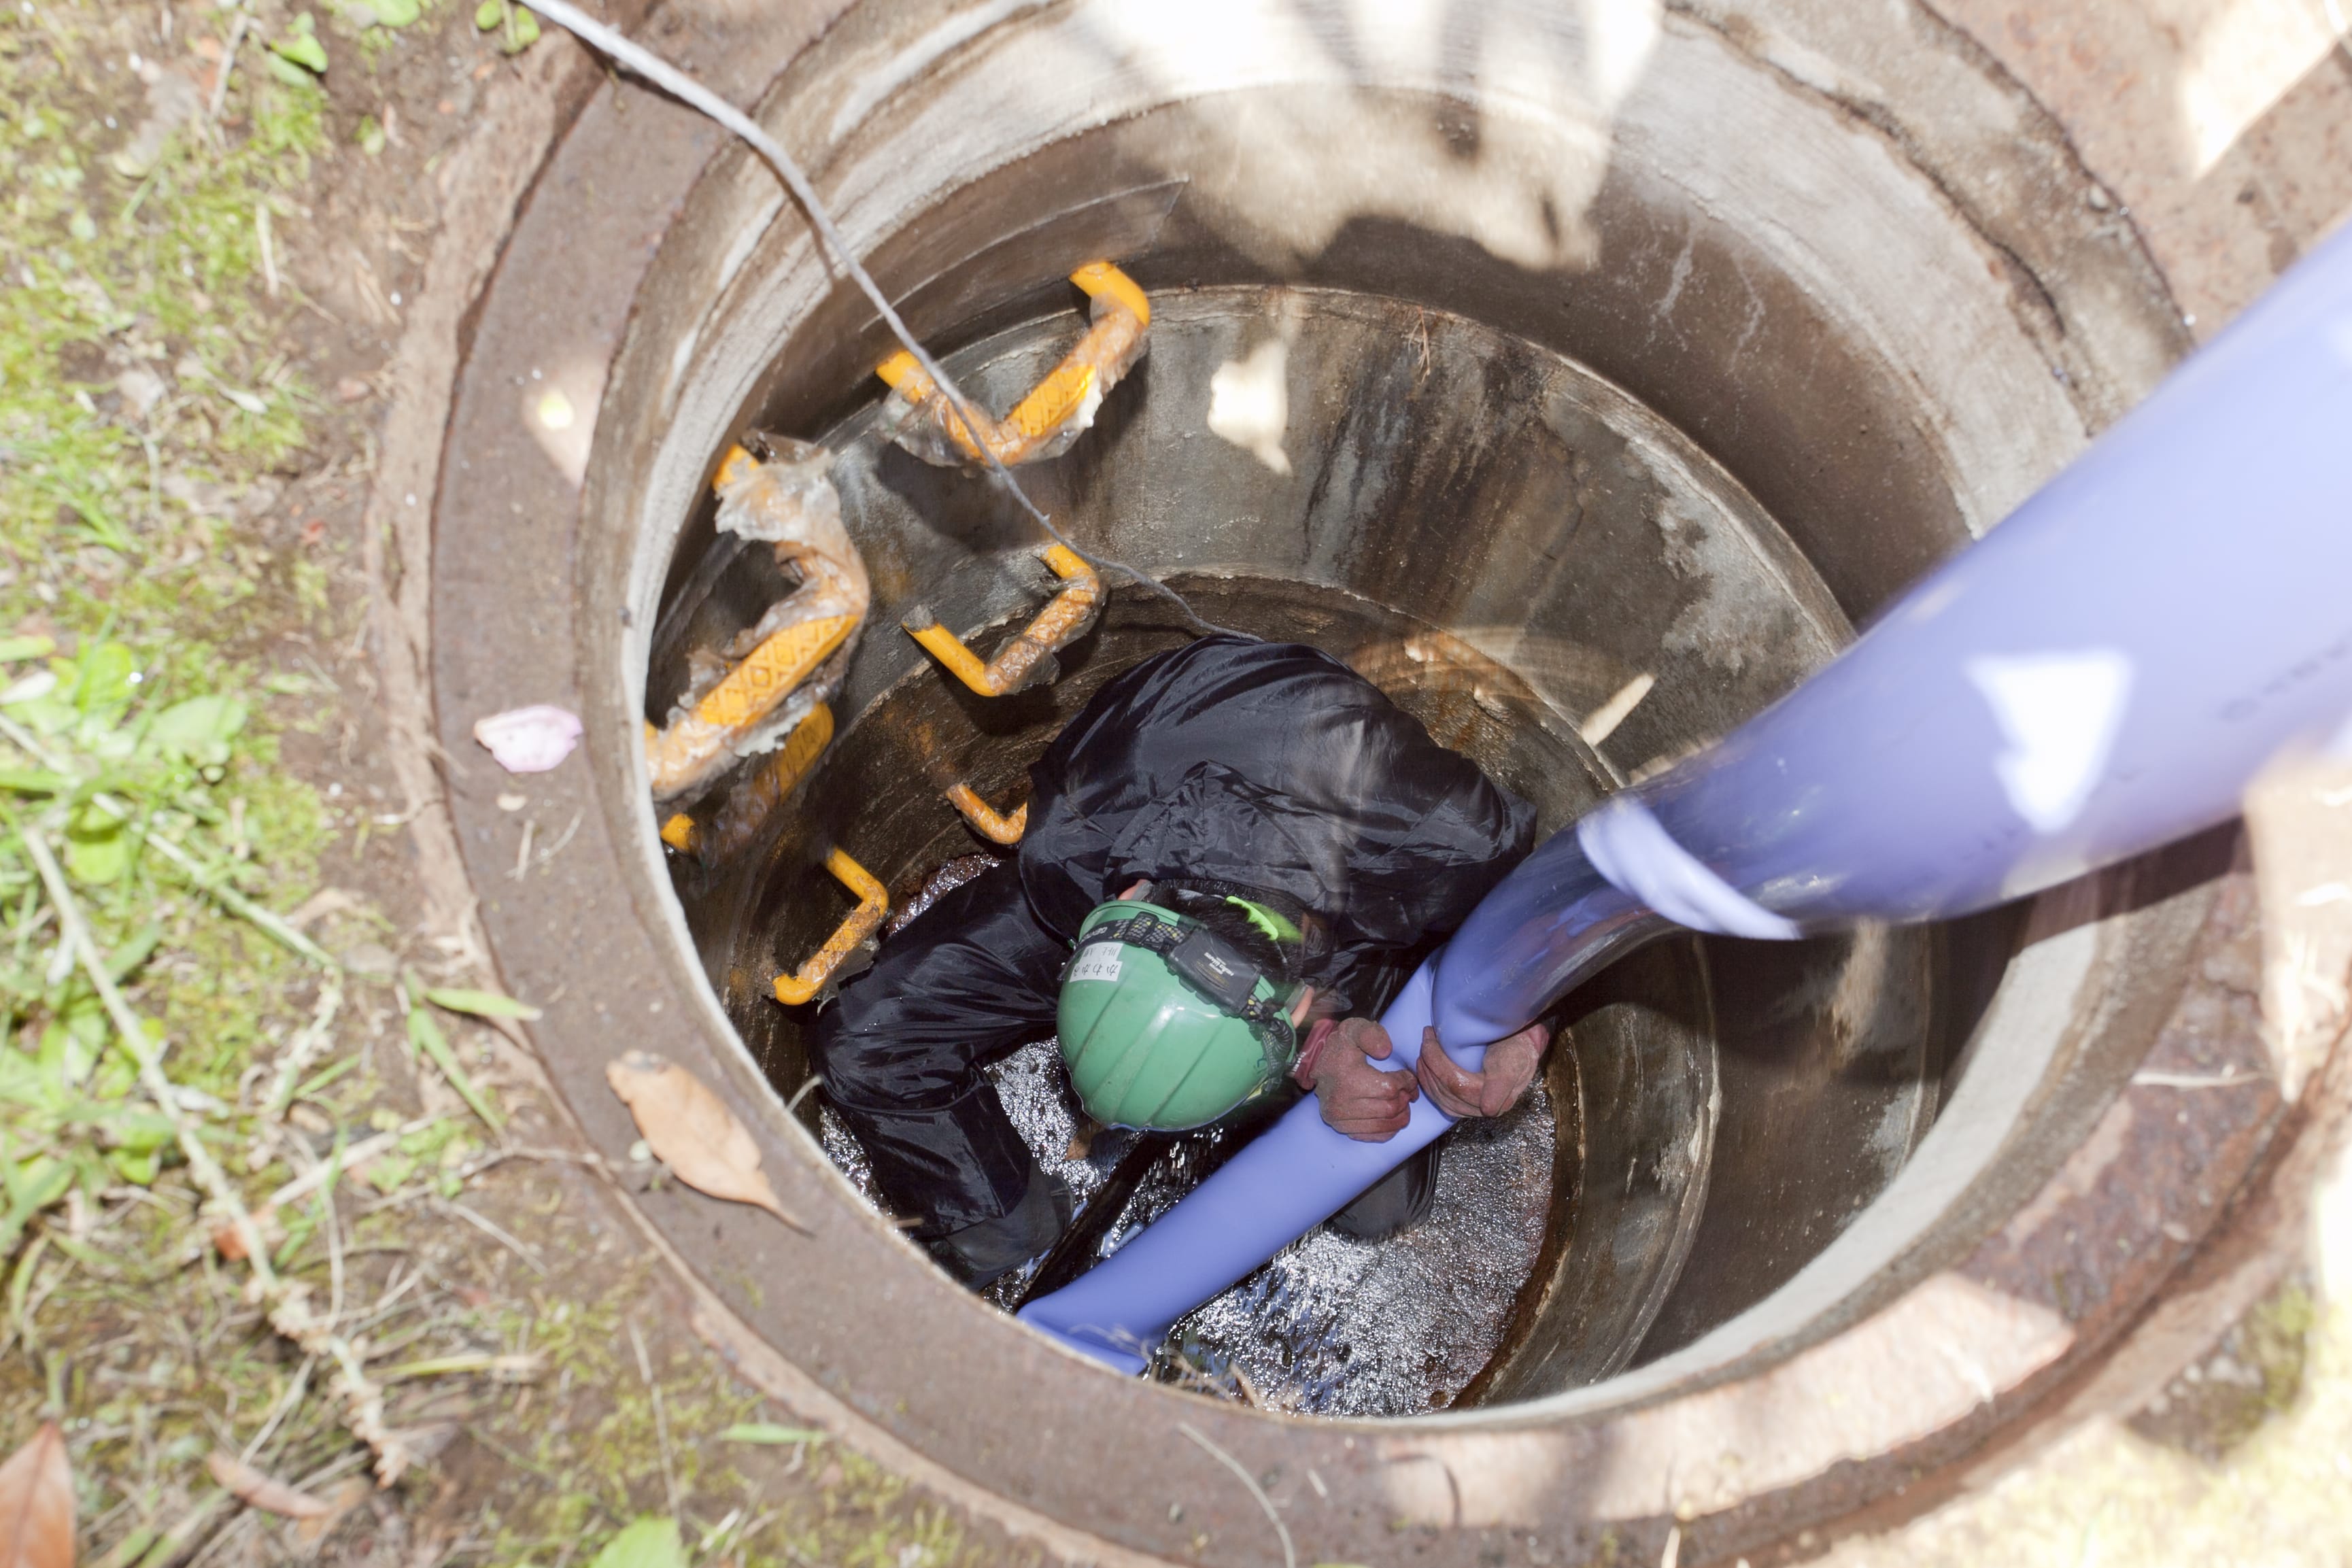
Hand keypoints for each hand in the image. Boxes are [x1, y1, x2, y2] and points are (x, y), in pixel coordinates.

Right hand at [1303, 1017, 1419, 1140]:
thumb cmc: (1341, 1046)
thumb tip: (1385, 1051)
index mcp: (1348, 1078)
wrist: (1319, 1063)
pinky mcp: (1341, 1128)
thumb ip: (1372, 1034)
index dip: (1406, 1082)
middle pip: (1390, 1108)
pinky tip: (1393, 1118)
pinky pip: (1374, 1136)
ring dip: (1400, 1115)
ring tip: (1403, 1103)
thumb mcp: (1354, 1030)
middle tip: (1409, 1091)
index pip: (1390, 1088)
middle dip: (1405, 1098)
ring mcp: (1340, 1119)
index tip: (1408, 1077)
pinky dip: (1388, 1129)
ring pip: (1385, 1124)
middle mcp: (1341, 1103)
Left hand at [1415, 1022, 1548, 1119]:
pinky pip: (1443, 1101)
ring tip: (1423, 1051)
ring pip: (1441, 1098)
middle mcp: (1486, 1109)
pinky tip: (1425, 1068)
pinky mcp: (1467, 1107)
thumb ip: (1502, 1081)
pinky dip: (1430, 1084)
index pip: (1456, 1084)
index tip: (1430, 1038)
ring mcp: (1476, 1110)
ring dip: (1427, 1074)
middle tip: (1425, 1038)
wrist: (1522, 1048)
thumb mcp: (1513, 1059)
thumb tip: (1487, 1109)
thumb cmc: (1518, 1048)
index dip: (1437, 1062)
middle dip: (1430, 1064)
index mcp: (1497, 1099)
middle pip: (1447, 1091)